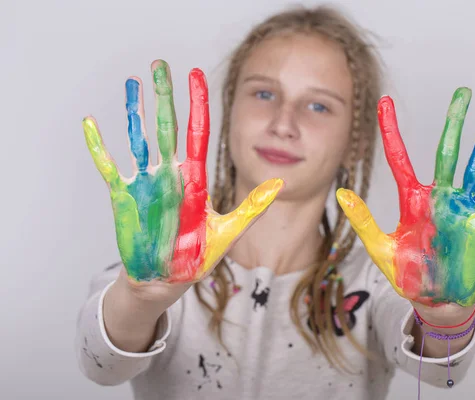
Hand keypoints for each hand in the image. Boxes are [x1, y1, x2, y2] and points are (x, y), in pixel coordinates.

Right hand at [83, 60, 282, 287]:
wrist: (166, 280)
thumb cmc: (196, 256)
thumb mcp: (229, 230)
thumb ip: (252, 207)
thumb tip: (281, 185)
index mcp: (194, 178)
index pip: (197, 132)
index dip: (197, 103)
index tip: (196, 75)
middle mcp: (169, 174)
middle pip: (167, 126)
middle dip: (165, 95)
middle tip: (161, 65)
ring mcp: (145, 182)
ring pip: (138, 138)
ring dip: (134, 111)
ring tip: (132, 84)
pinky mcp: (124, 196)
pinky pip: (109, 165)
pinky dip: (99, 145)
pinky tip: (91, 123)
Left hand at [337, 88, 474, 308]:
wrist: (434, 299)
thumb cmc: (407, 274)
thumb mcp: (380, 247)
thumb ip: (363, 220)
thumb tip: (341, 193)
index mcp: (411, 200)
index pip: (399, 158)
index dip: (391, 130)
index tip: (386, 102)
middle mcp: (437, 197)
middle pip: (446, 152)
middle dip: (454, 122)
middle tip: (462, 92)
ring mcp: (460, 207)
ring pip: (474, 166)